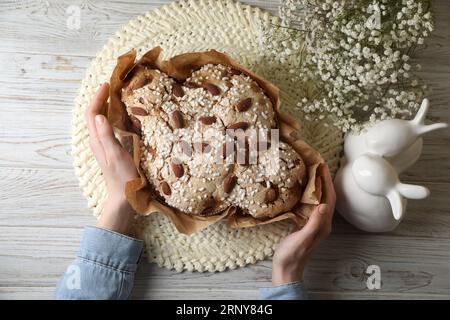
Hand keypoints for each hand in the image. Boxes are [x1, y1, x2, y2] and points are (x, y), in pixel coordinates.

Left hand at [85, 83, 138, 234]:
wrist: (124, 197)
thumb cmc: (122, 177)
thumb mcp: (115, 155)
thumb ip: (107, 136)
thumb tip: (100, 115)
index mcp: (97, 141)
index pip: (92, 114)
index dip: (97, 98)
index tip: (107, 85)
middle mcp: (98, 142)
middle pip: (94, 116)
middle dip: (100, 99)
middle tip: (112, 87)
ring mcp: (104, 147)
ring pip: (100, 122)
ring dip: (105, 107)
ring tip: (116, 97)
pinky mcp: (111, 150)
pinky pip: (108, 129)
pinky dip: (112, 118)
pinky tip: (122, 118)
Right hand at [272, 164, 335, 284]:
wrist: (286, 269)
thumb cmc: (292, 255)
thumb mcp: (302, 239)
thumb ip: (313, 224)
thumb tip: (324, 205)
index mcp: (323, 225)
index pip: (330, 199)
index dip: (327, 182)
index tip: (322, 166)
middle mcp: (322, 222)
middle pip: (326, 197)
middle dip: (324, 180)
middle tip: (316, 163)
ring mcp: (314, 223)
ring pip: (319, 199)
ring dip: (317, 185)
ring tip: (310, 170)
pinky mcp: (306, 223)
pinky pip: (310, 204)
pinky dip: (308, 193)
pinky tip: (301, 187)